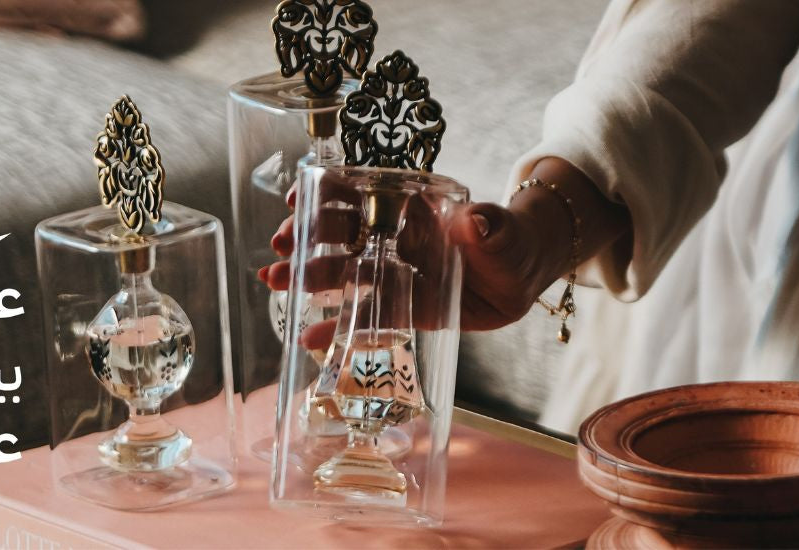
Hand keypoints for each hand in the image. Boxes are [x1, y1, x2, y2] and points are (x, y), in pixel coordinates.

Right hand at [258, 170, 560, 349]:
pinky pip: (368, 316)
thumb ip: (489, 225)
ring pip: (346, 274)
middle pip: (343, 234)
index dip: (326, 195)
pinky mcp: (404, 308)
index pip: (362, 193)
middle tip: (277, 249)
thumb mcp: (502, 230)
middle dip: (306, 238)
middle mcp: (396, 236)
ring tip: (275, 283)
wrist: (523, 278)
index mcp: (412, 207)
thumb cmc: (510, 241)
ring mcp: (396, 272)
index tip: (295, 200)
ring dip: (309, 278)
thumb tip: (475, 218)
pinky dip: (339, 328)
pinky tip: (309, 339)